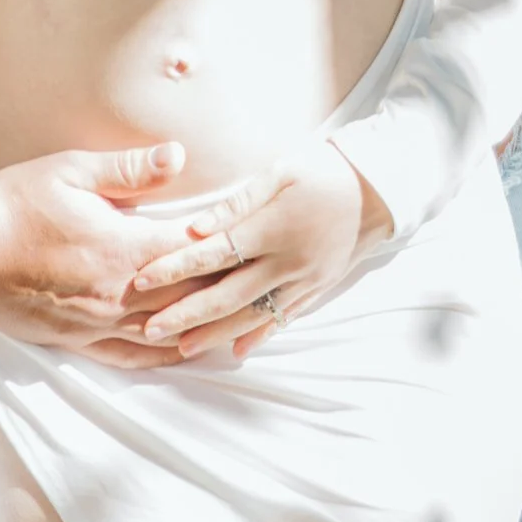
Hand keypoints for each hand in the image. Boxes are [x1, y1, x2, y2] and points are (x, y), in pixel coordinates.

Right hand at [0, 145, 267, 359]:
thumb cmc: (12, 205)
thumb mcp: (70, 172)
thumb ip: (128, 169)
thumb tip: (177, 156)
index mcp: (122, 250)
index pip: (193, 254)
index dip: (228, 248)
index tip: (258, 241)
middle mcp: (117, 295)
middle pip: (188, 299)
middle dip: (226, 292)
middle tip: (263, 286)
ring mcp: (96, 323)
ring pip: (165, 335)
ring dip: (202, 329)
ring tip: (238, 326)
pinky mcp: (75, 340)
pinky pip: (129, 357)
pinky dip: (162, 357)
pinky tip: (181, 355)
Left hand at [124, 141, 389, 358]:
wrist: (379, 189)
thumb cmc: (324, 170)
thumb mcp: (282, 170)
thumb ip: (238, 201)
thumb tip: (196, 227)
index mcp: (273, 228)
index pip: (214, 253)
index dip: (175, 268)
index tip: (142, 279)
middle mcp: (287, 261)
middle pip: (228, 294)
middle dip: (185, 314)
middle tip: (148, 329)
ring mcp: (304, 279)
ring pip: (252, 314)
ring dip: (215, 333)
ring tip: (181, 348)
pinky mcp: (317, 288)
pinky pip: (284, 318)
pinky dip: (259, 335)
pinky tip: (238, 351)